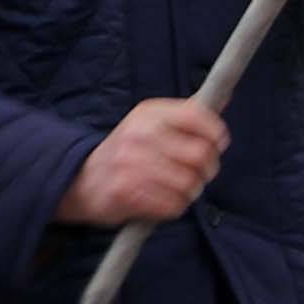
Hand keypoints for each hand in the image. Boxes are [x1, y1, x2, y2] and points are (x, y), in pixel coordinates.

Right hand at [58, 98, 225, 227]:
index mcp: (148, 113)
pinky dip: (176, 206)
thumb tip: (224, 97)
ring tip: (181, 188)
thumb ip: (186, 115)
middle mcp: (140, 135)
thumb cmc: (125, 151)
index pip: (197, 116)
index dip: (216, 133)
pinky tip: (165, 200)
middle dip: (209, 168)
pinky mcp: (128, 193)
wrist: (79, 179)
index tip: (217, 144)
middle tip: (201, 173)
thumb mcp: (149, 123)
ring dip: (192, 191)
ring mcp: (133, 165)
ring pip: (190, 183)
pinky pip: (173, 205)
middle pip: (200, 154)